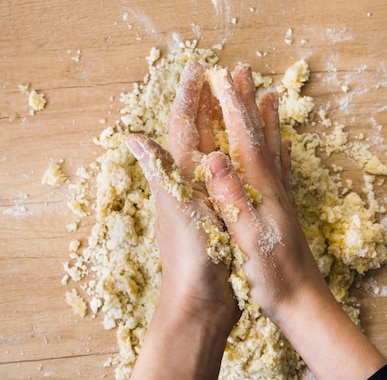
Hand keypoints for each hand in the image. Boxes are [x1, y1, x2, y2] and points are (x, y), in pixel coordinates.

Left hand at [123, 61, 239, 379]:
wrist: (201, 305)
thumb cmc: (193, 261)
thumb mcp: (179, 215)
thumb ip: (162, 175)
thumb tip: (132, 137)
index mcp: (179, 181)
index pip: (183, 127)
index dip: (190, 96)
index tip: (199, 68)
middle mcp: (189, 187)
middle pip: (198, 135)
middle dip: (207, 103)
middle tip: (222, 75)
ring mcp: (205, 202)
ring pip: (215, 154)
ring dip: (224, 126)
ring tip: (237, 104)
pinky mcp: (221, 217)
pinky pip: (231, 178)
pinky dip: (241, 159)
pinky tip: (254, 156)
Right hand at [203, 65, 386, 379]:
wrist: (305, 303)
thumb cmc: (274, 279)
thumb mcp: (249, 241)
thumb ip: (232, 201)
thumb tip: (213, 160)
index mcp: (261, 193)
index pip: (244, 141)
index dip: (232, 108)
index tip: (221, 78)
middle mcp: (275, 189)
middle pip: (261, 136)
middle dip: (248, 103)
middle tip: (242, 71)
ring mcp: (282, 200)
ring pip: (274, 149)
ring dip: (268, 120)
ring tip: (269, 95)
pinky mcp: (285, 212)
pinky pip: (283, 172)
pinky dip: (281, 152)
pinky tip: (285, 146)